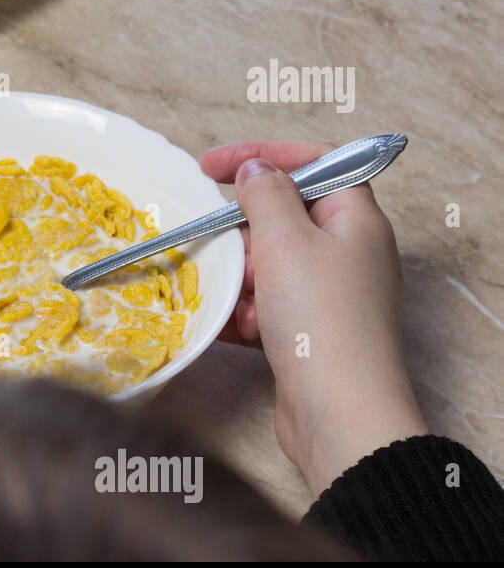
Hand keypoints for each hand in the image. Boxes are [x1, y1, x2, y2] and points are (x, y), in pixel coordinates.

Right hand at [200, 140, 426, 495]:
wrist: (338, 412)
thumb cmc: (319, 318)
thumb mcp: (285, 241)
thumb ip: (265, 194)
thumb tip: (255, 170)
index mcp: (356, 220)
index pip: (316, 164)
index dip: (265, 156)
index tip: (212, 166)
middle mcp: (348, 253)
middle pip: (285, 219)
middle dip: (243, 233)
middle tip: (215, 244)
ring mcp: (330, 296)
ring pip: (269, 267)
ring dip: (237, 278)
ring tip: (225, 295)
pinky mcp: (308, 334)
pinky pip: (265, 308)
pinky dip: (241, 313)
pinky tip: (225, 327)